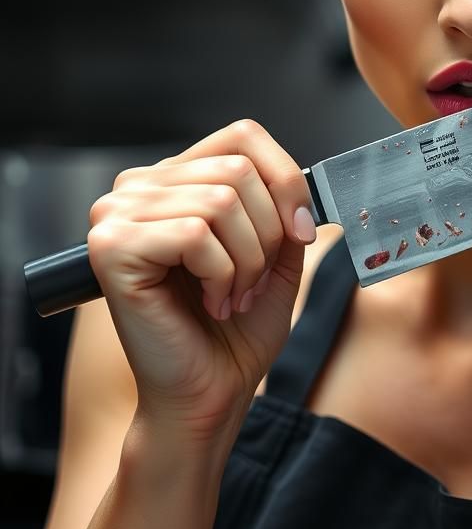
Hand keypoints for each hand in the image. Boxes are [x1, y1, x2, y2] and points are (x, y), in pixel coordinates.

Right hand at [86, 119, 319, 440]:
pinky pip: (197, 234)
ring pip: (222, 200)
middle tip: (253, 282)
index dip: (285, 179)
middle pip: (238, 168)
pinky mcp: (111, 247)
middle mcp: (140, 187)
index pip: (244, 135)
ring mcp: (118, 214)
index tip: (301, 231)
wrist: (210, 393)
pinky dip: (222, 275)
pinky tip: (210, 303)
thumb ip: (284, 206)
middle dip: (268, 232)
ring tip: (232, 295)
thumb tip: (303, 183)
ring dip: (247, 260)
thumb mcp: (278, 252)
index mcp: (178, 178)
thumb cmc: (237, 329)